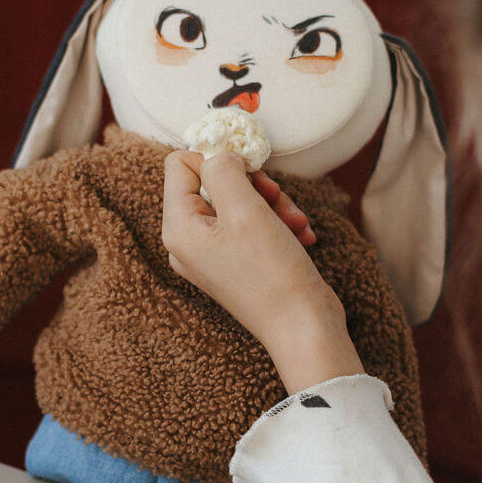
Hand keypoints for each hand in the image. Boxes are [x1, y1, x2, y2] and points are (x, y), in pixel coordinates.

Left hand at [162, 151, 364, 392]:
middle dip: (252, 185)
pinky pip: (252, 224)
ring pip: (239, 200)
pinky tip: (300, 236)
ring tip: (295, 223)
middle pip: (213, 181)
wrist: (303, 328)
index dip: (217, 160)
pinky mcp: (237, 261)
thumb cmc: (271, 274)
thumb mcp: (245, 209)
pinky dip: (278, 224)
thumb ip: (223, 170)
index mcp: (178, 227)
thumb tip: (219, 154)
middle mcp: (188, 240)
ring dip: (272, 204)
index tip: (250, 173)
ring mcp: (212, 253)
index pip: (180, 164)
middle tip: (276, 199)